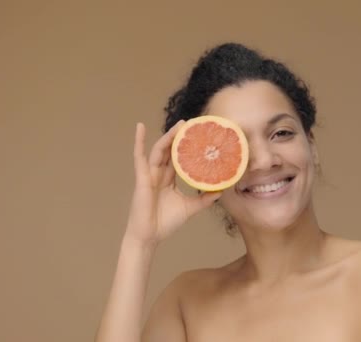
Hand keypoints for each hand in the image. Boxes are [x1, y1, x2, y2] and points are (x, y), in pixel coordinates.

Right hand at [124, 121, 220, 245]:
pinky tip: (140, 127)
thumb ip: (204, 199)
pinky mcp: (142, 178)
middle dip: (180, 136)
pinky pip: (139, 157)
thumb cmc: (165, 222)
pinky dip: (139, 141)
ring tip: (180, 124)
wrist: (150, 237)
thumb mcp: (190, 208)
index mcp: (169, 179)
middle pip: (170, 150)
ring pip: (160, 150)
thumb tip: (222, 191)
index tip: (199, 135)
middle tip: (193, 124)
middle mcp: (159, 173)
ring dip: (169, 136)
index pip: (179, 157)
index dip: (187, 146)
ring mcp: (150, 174)